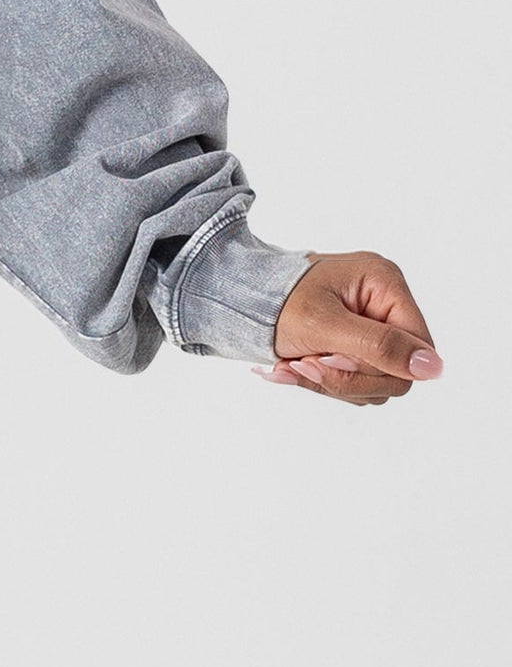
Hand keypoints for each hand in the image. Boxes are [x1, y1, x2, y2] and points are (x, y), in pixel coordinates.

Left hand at [262, 251, 440, 405]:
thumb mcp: (324, 325)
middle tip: (304, 362)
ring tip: (291, 363)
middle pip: (395, 371)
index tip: (333, 359)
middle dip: (346, 375)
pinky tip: (290, 366)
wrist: (233, 298)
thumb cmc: (274, 300)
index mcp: (384, 284)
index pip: (416, 345)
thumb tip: (433, 368)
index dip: (383, 366)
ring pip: (372, 382)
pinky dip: (320, 380)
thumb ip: (378, 346)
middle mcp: (382, 304)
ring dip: (329, 381)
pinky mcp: (351, 345)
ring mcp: (368, 326)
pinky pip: (352, 381)